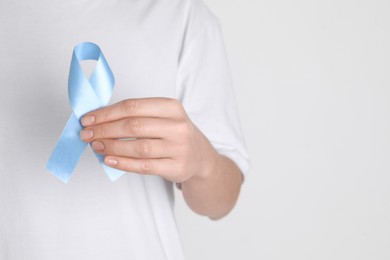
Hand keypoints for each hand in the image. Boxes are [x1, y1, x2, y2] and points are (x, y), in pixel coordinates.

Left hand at [80, 98, 218, 182]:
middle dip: (105, 130)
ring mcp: (179, 148)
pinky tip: (109, 160)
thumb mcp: (164, 117)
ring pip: (138, 147)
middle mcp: (178, 126)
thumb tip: (99, 119)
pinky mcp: (176, 167)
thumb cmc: (174, 134)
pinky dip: (124, 163)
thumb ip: (137, 116)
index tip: (88, 119)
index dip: (107, 113)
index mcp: (172, 107)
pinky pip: (144, 166)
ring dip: (112, 147)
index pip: (133, 106)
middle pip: (134, 126)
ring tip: (96, 146)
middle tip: (87, 134)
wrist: (200, 157)